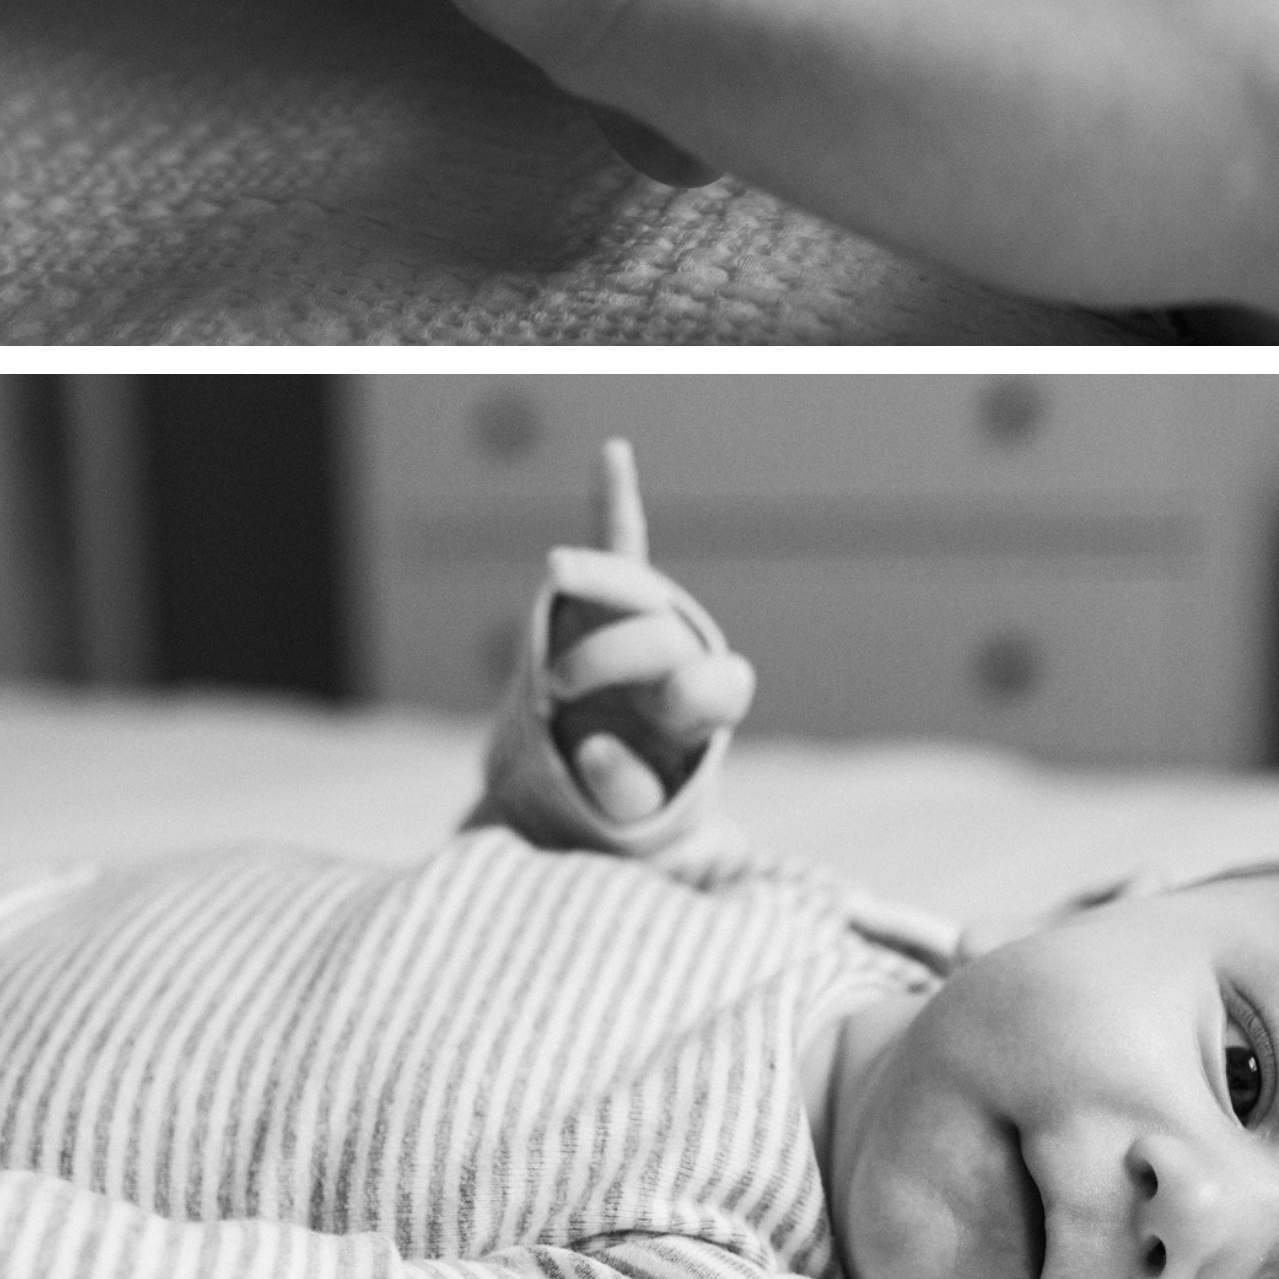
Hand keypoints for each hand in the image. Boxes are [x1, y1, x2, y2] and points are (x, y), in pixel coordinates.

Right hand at [546, 443, 753, 823]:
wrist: (574, 789)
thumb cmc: (611, 806)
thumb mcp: (624, 825)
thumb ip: (621, 797)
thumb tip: (597, 744)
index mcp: (701, 714)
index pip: (721, 684)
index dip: (698, 691)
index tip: (664, 707)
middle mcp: (680, 659)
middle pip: (660, 635)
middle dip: (605, 659)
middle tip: (558, 693)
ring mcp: (641, 624)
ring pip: (635, 584)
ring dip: (598, 573)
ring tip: (558, 568)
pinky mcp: (599, 605)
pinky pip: (617, 545)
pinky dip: (614, 501)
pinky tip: (614, 452)